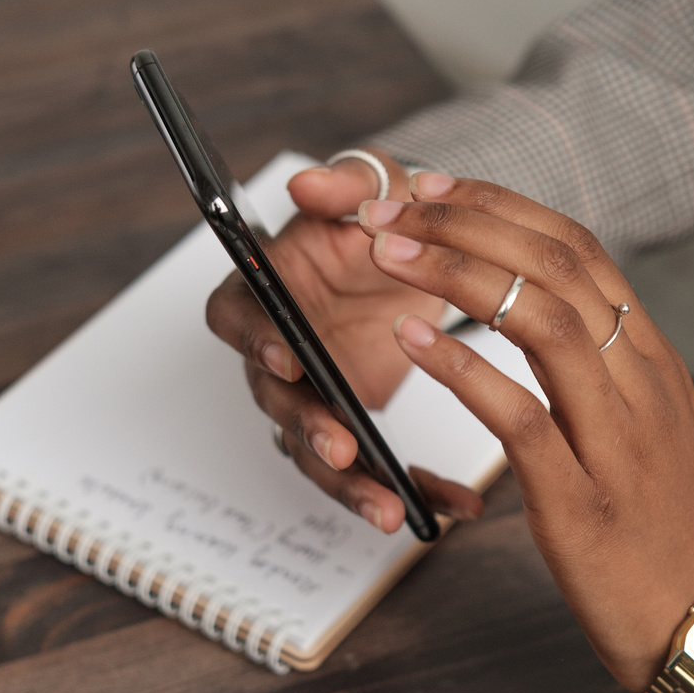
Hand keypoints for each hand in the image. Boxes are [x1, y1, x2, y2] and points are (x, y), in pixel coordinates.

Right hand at [206, 151, 483, 530]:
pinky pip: (381, 468)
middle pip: (277, 401)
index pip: (237, 318)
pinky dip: (418, 491)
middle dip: (307, 429)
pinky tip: (456, 506)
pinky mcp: (357, 426)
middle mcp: (281, 355)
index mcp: (267, 294)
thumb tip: (308, 182)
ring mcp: (316, 398)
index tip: (286, 358)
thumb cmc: (376, 222)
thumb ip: (344, 185)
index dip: (255, 339)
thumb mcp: (371, 189)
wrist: (416, 258)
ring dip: (351, 484)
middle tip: (339, 449)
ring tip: (389, 510)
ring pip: (317, 452)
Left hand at [358, 171, 693, 692]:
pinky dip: (461, 369)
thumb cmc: (659, 526)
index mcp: (651, 360)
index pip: (581, 251)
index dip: (503, 209)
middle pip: (559, 268)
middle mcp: (641, 384)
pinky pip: (519, 416)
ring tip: (391, 256)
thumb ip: (608, 367)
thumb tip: (558, 310)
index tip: (438, 190)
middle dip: (469, 224)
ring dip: (458, 276)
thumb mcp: (648, 426)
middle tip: (396, 209)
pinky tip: (413, 340)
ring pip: (545, 324)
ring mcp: (615, 440)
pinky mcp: (581, 499)